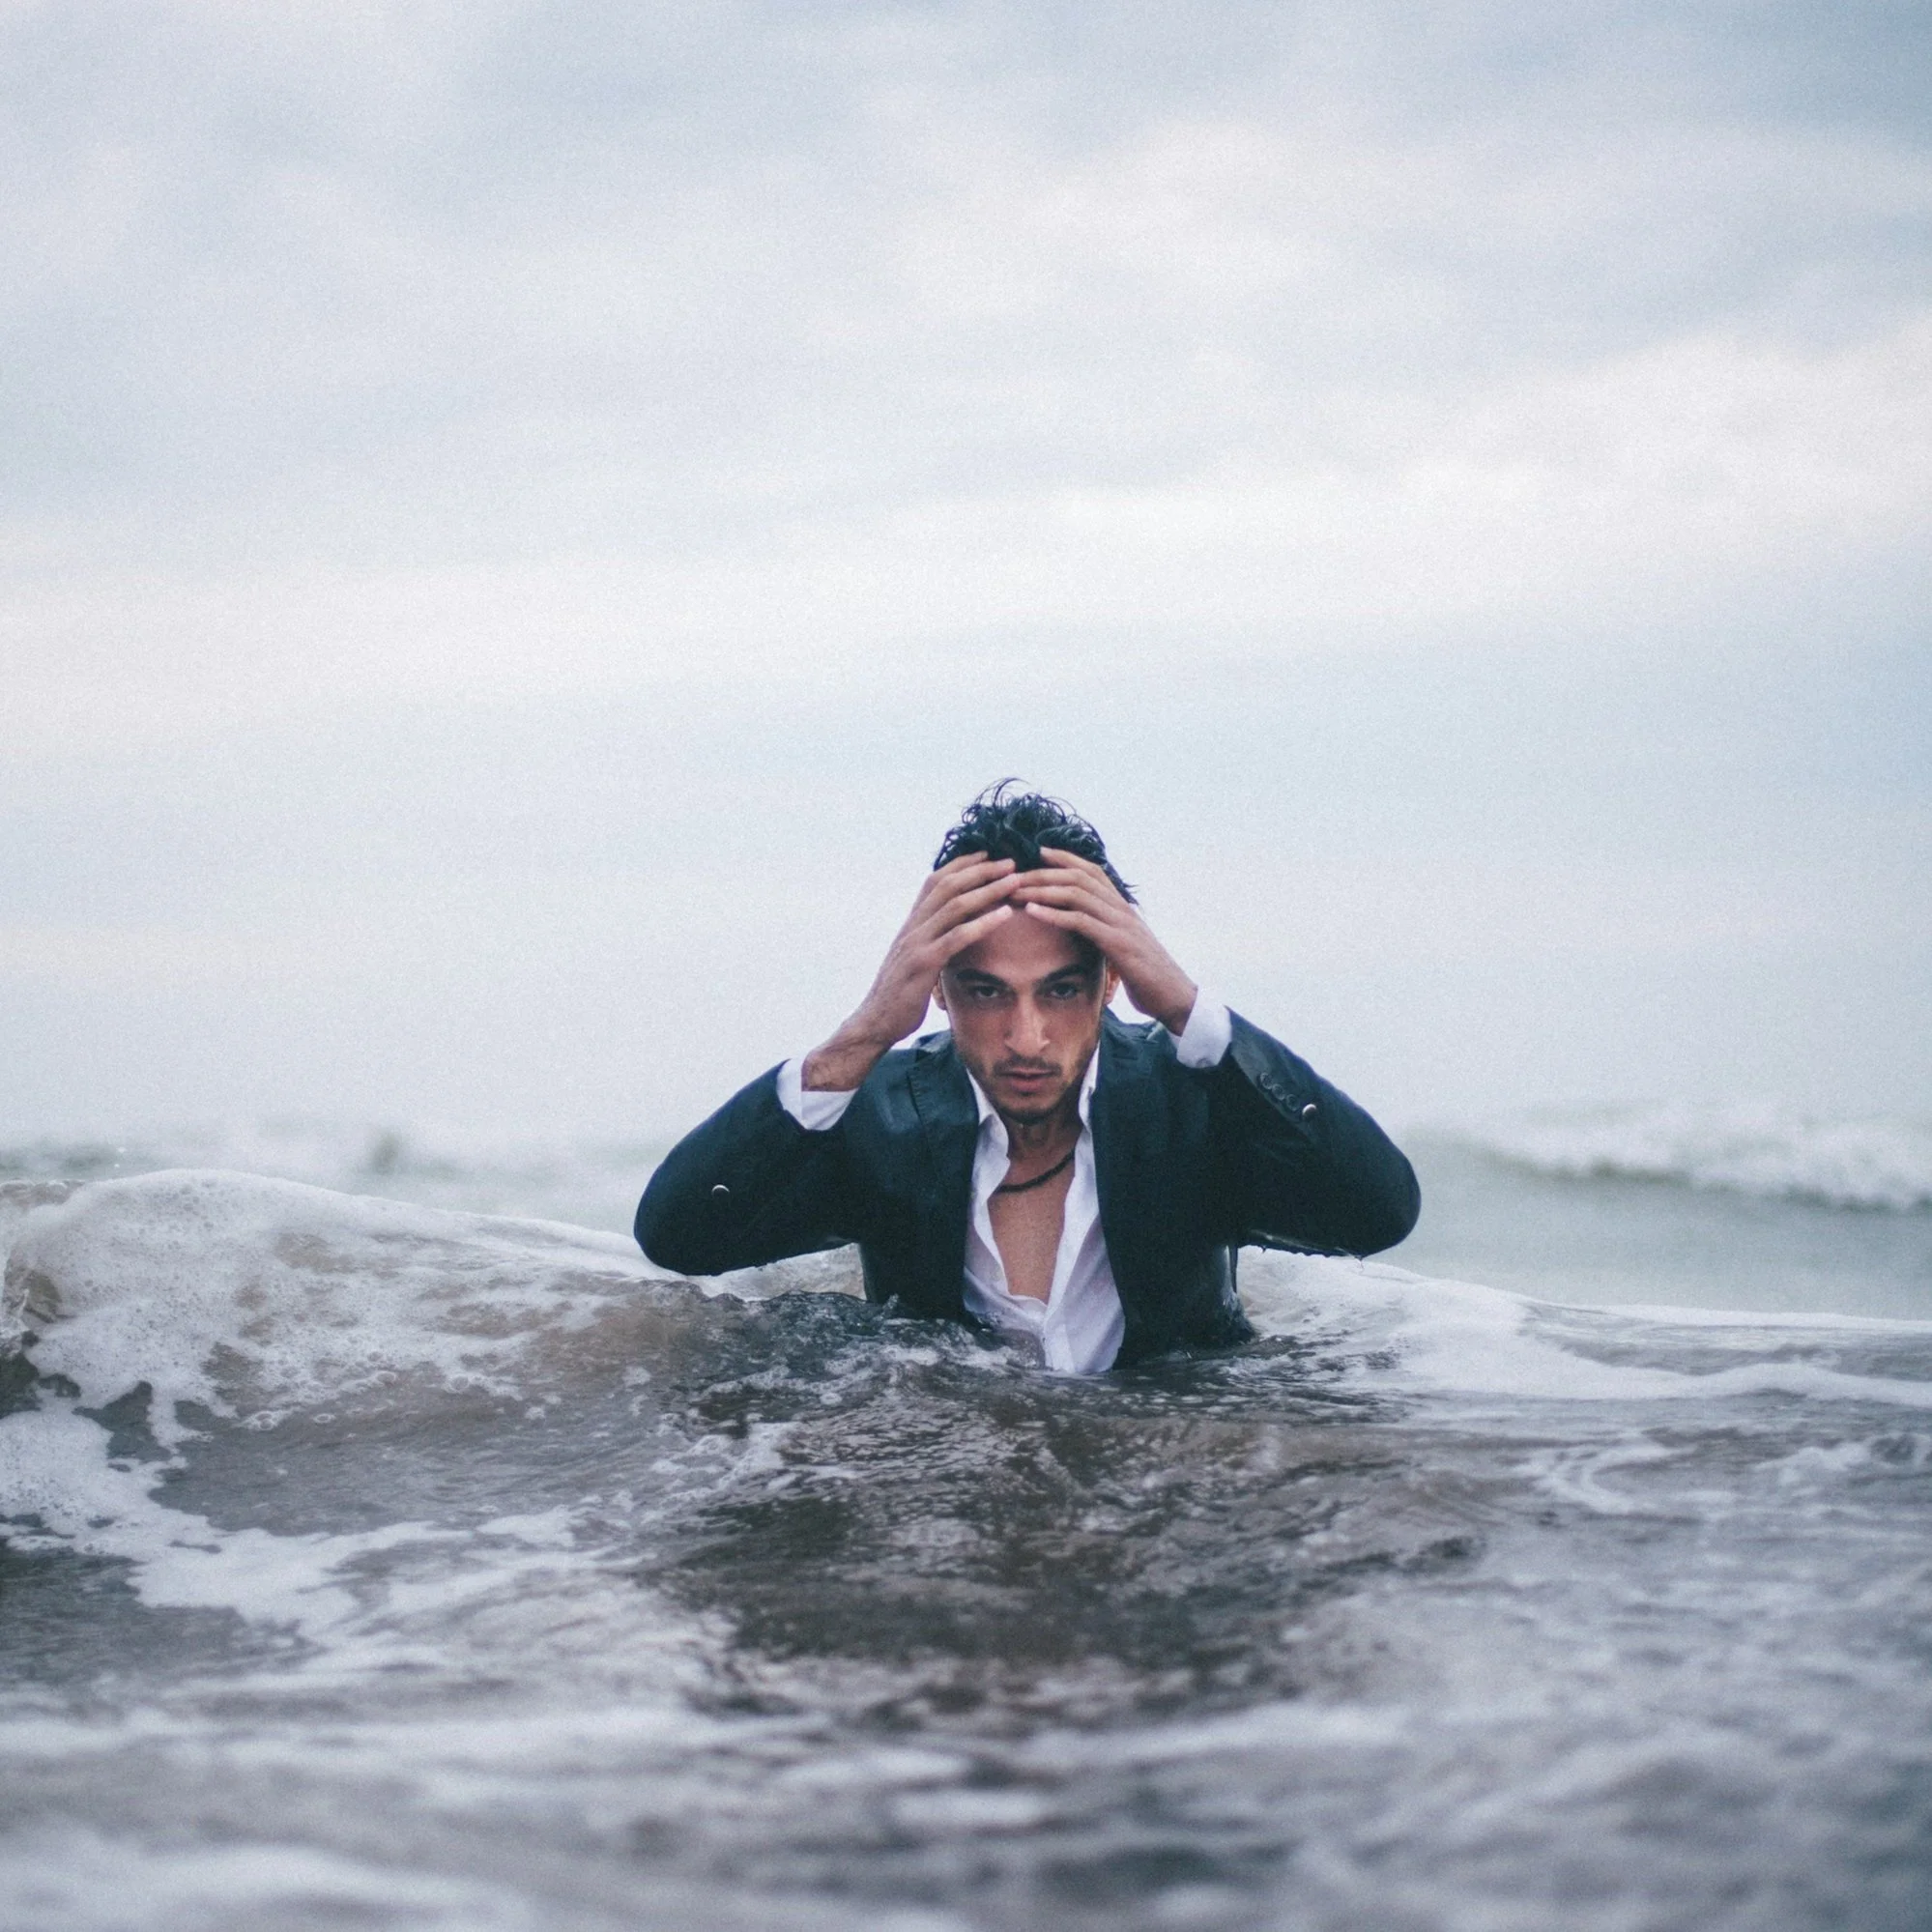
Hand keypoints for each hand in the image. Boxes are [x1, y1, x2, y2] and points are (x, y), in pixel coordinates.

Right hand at [803, 855, 1018, 1089]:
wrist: (874, 1022)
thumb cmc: (899, 995)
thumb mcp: (916, 961)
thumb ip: (932, 943)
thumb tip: (954, 935)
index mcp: (911, 924)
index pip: (935, 882)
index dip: (961, 865)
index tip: (987, 855)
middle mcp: (912, 927)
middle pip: (947, 885)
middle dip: (980, 870)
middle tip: (1010, 861)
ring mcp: (916, 944)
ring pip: (955, 905)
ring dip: (988, 889)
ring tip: (1014, 881)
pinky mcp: (923, 964)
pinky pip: (956, 937)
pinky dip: (983, 923)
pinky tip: (1005, 915)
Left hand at [1008, 849, 1198, 1034]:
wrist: (1175, 996)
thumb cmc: (1146, 975)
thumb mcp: (1122, 947)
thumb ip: (1104, 933)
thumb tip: (1081, 931)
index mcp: (1122, 908)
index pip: (1092, 872)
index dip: (1066, 858)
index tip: (1039, 852)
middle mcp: (1122, 909)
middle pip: (1078, 878)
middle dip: (1044, 874)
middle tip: (1014, 876)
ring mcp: (1121, 924)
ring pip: (1078, 894)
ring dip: (1043, 890)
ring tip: (1017, 891)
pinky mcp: (1118, 944)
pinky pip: (1081, 922)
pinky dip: (1054, 914)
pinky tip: (1032, 912)